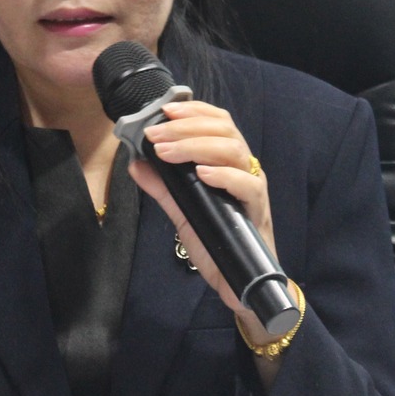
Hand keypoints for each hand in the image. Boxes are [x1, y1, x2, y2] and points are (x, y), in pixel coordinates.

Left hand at [127, 100, 283, 348]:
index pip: (217, 122)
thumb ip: (163, 188)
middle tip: (155, 134)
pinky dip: (223, 175)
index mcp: (227, 163)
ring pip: (234, 150)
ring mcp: (252, 188)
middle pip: (224, 130)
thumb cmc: (217, 243)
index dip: (193, 111)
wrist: (240, 284)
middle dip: (186, 127)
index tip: (164, 111)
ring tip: (168, 151)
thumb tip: (136, 163)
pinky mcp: (258, 210)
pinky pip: (247, 184)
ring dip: (197, 145)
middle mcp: (243, 169)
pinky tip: (201, 173)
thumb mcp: (183, 212)